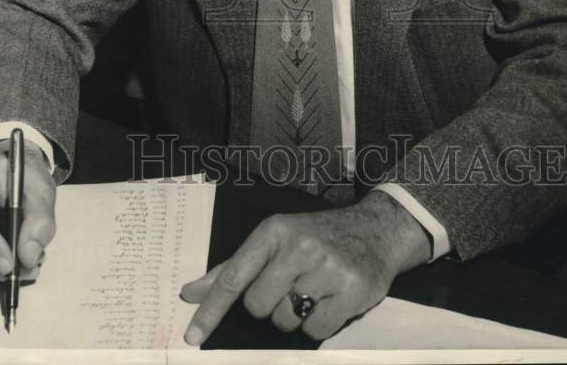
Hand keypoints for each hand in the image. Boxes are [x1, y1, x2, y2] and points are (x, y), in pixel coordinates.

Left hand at [180, 190, 430, 343]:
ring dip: (294, 315)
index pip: (233, 276)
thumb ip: (233, 268)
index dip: (211, 310)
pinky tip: (330, 301)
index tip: (192, 336)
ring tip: (313, 290)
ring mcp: (327, 268)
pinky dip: (318, 324)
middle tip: (291, 286)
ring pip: (285, 321)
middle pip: (258, 306)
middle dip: (269, 305)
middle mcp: (299, 246)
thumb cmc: (316, 237)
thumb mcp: (275, 240)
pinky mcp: (351, 291)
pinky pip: (315, 332)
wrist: (376, 230)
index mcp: (274, 231)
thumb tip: (190, 293)